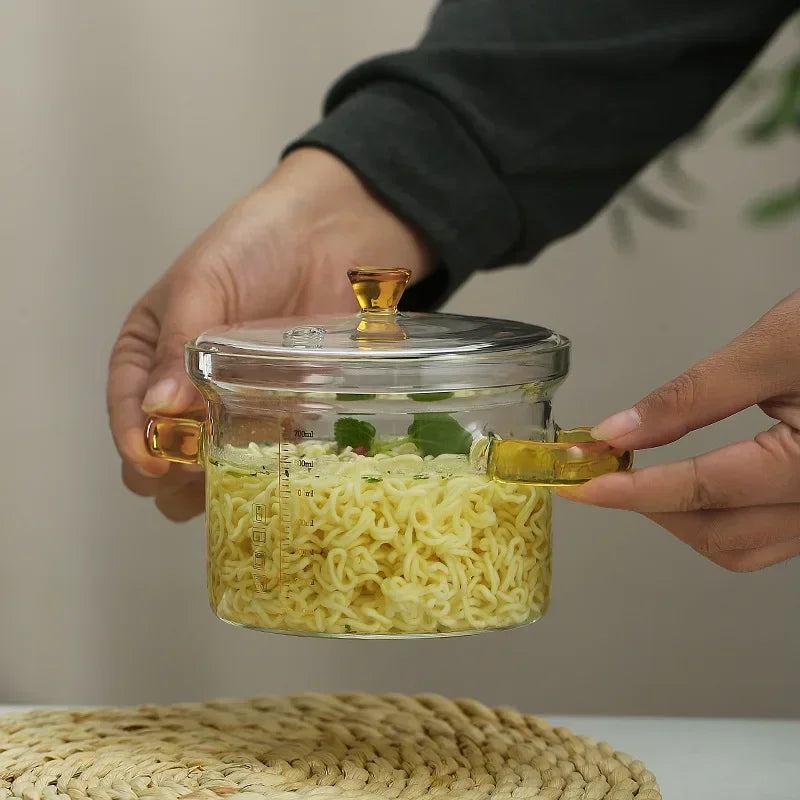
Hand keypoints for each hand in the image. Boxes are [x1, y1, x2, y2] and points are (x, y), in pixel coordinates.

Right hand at [108, 148, 433, 520]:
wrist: (331, 234)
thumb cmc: (254, 245)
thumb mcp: (201, 284)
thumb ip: (178, 347)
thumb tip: (157, 412)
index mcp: (150, 351)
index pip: (126, 406)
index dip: (134, 439)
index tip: (154, 460)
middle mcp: (185, 385)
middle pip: (161, 450)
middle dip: (168, 470)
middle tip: (193, 468)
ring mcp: (233, 404)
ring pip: (207, 468)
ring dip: (211, 484)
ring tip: (228, 478)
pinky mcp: (280, 413)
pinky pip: (262, 458)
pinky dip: (259, 473)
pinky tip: (268, 477)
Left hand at [559, 290, 799, 571]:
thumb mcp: (777, 348)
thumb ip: (694, 396)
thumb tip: (619, 429)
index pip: (704, 490)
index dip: (633, 489)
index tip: (580, 482)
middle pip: (722, 535)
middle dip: (654, 508)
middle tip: (604, 472)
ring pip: (745, 544)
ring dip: (684, 518)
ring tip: (640, 477)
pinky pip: (768, 533)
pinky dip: (718, 514)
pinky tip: (690, 483)